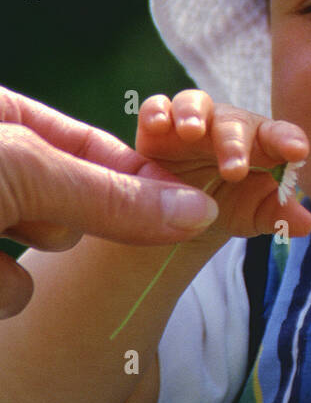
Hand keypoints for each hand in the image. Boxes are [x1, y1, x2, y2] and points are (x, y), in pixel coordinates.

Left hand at [0, 86, 223, 317]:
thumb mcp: (22, 170)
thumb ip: (110, 194)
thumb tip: (199, 211)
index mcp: (2, 113)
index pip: (90, 143)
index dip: (138, 177)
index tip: (184, 209)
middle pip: (70, 204)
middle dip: (56, 226)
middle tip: (27, 220)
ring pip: (41, 255)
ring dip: (15, 272)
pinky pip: (11, 289)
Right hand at [135, 89, 310, 241]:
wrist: (186, 214)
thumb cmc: (233, 204)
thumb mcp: (255, 215)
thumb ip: (279, 215)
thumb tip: (307, 224)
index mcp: (261, 144)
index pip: (279, 135)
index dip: (288, 139)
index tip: (298, 152)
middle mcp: (228, 128)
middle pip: (234, 122)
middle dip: (234, 143)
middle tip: (234, 171)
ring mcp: (194, 124)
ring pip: (195, 103)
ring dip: (193, 113)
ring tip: (191, 132)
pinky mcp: (159, 128)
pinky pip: (157, 109)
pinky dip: (156, 111)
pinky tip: (157, 124)